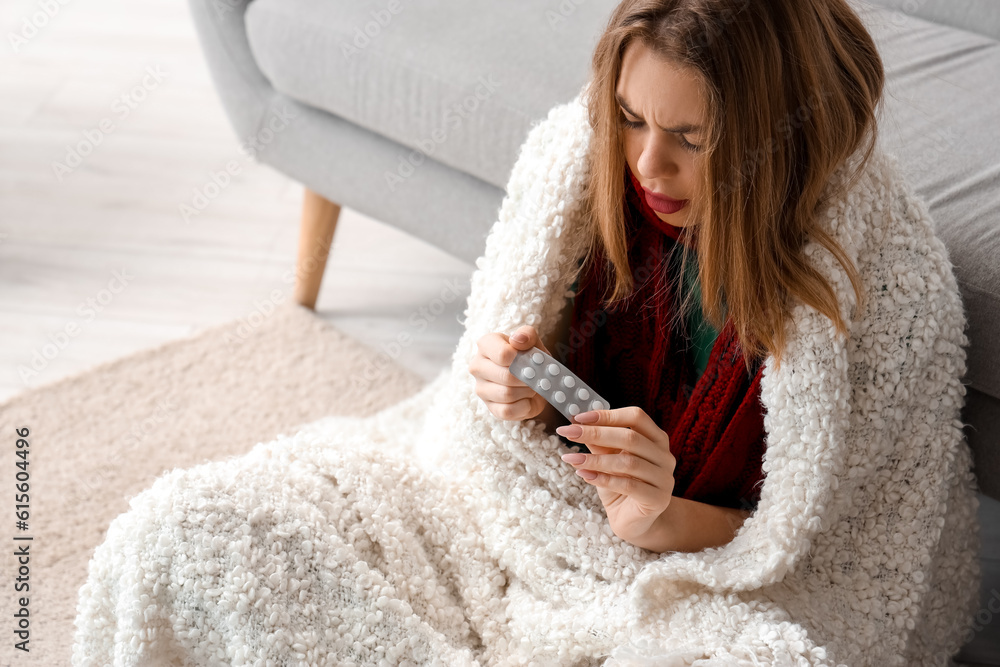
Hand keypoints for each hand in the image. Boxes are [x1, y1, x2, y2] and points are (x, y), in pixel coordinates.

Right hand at [471, 325, 553, 420]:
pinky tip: (527, 399)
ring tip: (532, 386)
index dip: (521, 359)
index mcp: (486, 345)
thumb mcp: (534, 342)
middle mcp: (477, 366)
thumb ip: (528, 335)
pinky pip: (507, 411)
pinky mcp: (489, 407)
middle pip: (506, 376)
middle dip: (527, 378)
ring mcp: (481, 388)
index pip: (502, 354)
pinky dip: (523, 406)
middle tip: (536, 377)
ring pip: (507, 394)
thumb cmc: (530, 358)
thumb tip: (517, 340)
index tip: (531, 361)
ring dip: (527, 392)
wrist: (534, 381)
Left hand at [556, 407, 675, 539]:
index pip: (636, 417)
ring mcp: (664, 478)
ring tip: (571, 458)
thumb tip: (577, 423)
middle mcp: (665, 456)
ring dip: (595, 459)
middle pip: (631, 437)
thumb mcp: (607, 459)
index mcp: (656, 439)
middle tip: (568, 433)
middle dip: (595, 433)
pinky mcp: (658, 499)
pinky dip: (603, 479)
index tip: (578, 417)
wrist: (634, 521)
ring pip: (628, 462)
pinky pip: (629, 485)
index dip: (607, 415)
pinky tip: (584, 475)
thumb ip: (598, 443)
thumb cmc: (620, 485)